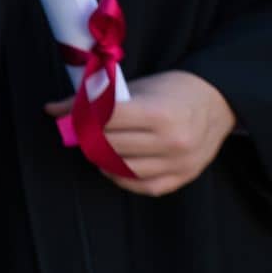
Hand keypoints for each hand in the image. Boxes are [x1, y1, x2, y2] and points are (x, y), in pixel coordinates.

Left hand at [45, 69, 235, 196]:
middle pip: (112, 145)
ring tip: (94, 146)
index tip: (65, 113)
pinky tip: (112, 167)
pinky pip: (145, 186)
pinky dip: (122, 179)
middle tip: (78, 130)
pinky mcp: (184, 176)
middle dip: (88, 137)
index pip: (107, 119)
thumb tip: (53, 110)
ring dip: (102, 158)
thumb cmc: (172, 89)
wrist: (218, 100)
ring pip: (124, 168)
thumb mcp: (138, 86)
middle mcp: (171, 140)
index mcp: (159, 112)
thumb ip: (99, 99)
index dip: (81, 116)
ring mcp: (179, 162)